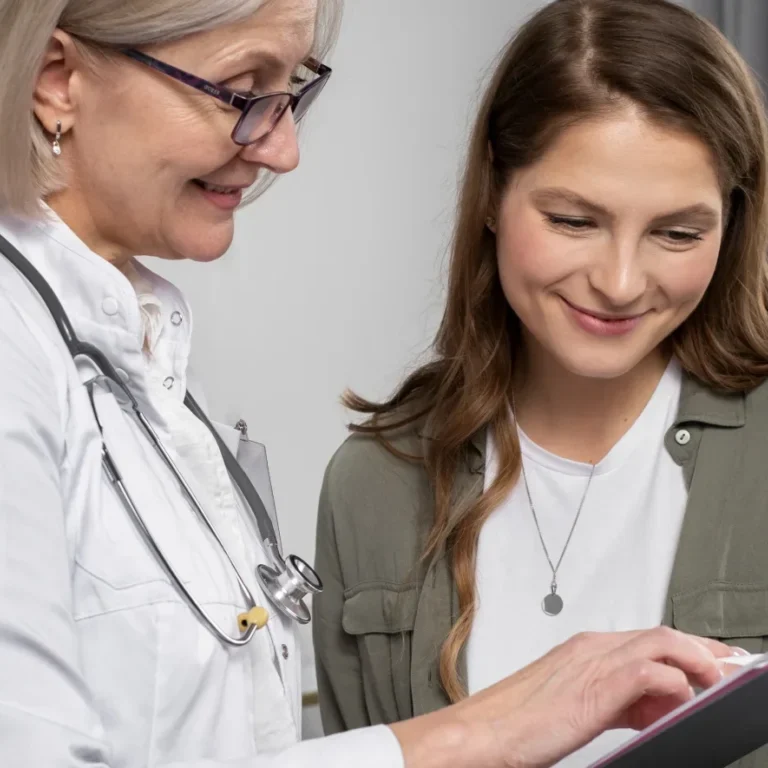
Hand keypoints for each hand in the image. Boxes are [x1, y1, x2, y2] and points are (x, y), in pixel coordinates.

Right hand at [391, 627, 731, 767]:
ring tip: (718, 680)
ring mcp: (592, 663)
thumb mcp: (573, 705)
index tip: (713, 661)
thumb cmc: (516, 722)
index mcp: (584, 649)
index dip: (687, 648)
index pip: (648, 638)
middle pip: (662, 634)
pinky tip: (681, 699)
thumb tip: (650, 706)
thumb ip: (615, 700)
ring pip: (661, 643)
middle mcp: (591, 648)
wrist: (479, 732)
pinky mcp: (594, 688)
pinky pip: (648, 672)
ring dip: (697, 659)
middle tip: (730, 665)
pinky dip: (674, 682)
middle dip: (703, 648)